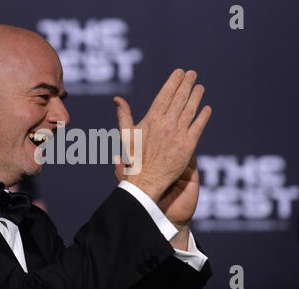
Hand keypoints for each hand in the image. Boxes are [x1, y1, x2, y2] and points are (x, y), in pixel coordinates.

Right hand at [114, 69, 210, 210]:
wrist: (146, 181)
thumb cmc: (134, 158)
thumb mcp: (126, 135)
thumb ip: (124, 115)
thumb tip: (117, 99)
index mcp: (151, 119)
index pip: (165, 95)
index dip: (173, 82)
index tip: (179, 72)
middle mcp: (166, 124)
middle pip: (180, 99)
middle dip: (186, 84)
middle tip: (192, 74)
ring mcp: (178, 134)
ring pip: (190, 110)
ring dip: (196, 97)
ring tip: (200, 87)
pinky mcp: (188, 146)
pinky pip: (198, 127)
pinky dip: (203, 117)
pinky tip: (207, 109)